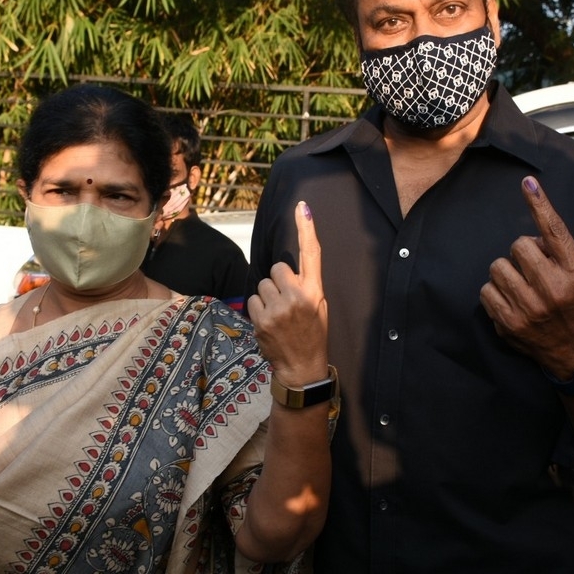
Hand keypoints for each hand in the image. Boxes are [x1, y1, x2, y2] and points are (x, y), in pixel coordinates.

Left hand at [247, 202, 327, 386]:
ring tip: (279, 313)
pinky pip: (253, 299)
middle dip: (279, 280)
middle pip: (278, 267)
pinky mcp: (261, 319)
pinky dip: (258, 308)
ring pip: (263, 283)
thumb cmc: (312, 333)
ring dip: (268, 295)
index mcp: (315, 291)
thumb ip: (307, 284)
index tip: (302, 207)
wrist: (302, 367)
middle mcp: (297, 296)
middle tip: (286, 300)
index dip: (306, 228)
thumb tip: (288, 266)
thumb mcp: (320, 306)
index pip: (311, 253)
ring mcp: (278, 308)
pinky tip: (269, 322)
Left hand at [479, 176, 573, 378]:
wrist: (573, 353)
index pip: (555, 232)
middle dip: (521, 254)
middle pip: (518, 245)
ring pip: (497, 266)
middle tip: (533, 271)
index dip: (540, 205)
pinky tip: (510, 303)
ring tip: (521, 288)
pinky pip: (485, 290)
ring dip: (505, 273)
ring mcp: (529, 308)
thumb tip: (531, 230)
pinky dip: (494, 293)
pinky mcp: (508, 322)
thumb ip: (558, 253)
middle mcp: (554, 289)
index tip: (527, 182)